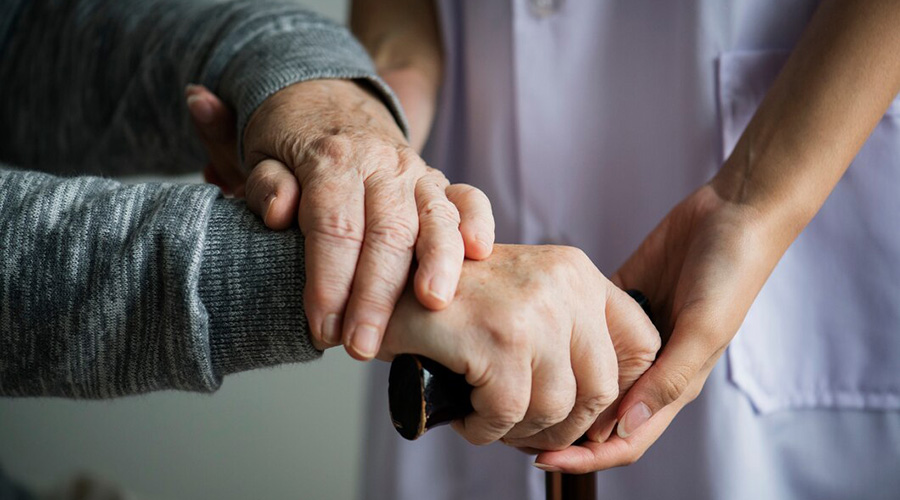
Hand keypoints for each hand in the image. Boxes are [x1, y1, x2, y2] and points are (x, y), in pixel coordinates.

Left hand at [185, 82, 494, 357]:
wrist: (328, 101)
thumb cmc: (292, 141)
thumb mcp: (261, 154)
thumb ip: (267, 184)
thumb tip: (281, 213)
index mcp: (333, 160)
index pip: (334, 227)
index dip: (329, 282)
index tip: (323, 329)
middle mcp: (381, 165)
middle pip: (387, 232)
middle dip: (376, 295)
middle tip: (362, 346)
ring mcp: (416, 173)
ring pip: (434, 217)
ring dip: (437, 263)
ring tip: (433, 305)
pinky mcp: (440, 182)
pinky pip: (468, 198)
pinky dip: (477, 222)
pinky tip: (479, 253)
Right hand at [378, 244, 659, 451]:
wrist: (382, 284)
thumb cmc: (453, 302)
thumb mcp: (525, 298)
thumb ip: (571, 331)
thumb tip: (611, 407)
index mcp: (577, 272)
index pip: (641, 343)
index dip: (621, 392)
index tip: (585, 413)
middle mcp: (564, 284)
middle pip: (601, 389)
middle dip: (564, 425)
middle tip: (526, 430)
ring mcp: (532, 310)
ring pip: (555, 408)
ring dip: (519, 430)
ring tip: (489, 419)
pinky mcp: (497, 339)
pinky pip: (507, 414)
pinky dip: (485, 430)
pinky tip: (467, 417)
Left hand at [534, 184, 781, 472]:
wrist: (733, 213)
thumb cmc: (730, 273)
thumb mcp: (703, 329)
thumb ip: (668, 379)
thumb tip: (624, 427)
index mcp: (673, 384)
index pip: (625, 438)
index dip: (586, 457)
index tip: (541, 460)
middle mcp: (649, 367)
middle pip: (598, 415)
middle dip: (560, 430)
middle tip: (513, 429)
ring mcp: (631, 336)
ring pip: (586, 376)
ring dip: (557, 387)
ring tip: (515, 388)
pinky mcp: (618, 302)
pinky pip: (583, 329)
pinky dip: (560, 340)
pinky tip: (532, 340)